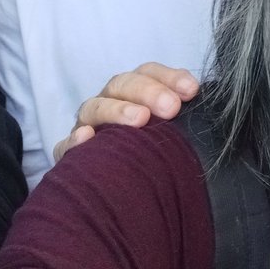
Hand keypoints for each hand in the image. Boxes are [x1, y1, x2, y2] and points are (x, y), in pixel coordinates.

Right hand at [53, 62, 198, 163]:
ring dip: (117, 109)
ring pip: (95, 106)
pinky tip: (87, 139)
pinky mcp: (70, 154)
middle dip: (148, 91)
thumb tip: (205, 104)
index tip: (192, 91)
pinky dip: (73, 140)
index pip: (149, 72)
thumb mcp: (172, 131)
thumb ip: (185, 116)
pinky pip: (64, 145)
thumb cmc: (154, 154)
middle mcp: (110, 102)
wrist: (125, 196)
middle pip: (123, 84)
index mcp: (134, 92)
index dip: (170, 76)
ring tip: (140, 120)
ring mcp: (87, 125)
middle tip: (171, 108)